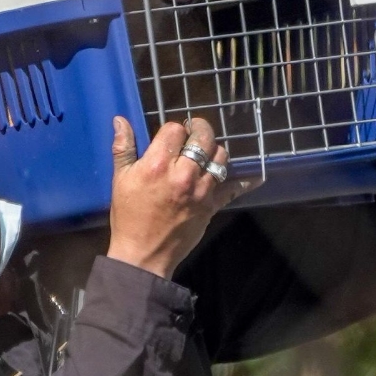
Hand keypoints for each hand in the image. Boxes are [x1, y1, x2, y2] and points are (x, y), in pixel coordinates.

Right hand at [106, 117, 254, 278]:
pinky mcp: (212, 205)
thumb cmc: (129, 216)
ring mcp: (201, 191)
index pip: (175, 130)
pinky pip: (233, 188)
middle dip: (199, 129)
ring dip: (214, 150)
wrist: (143, 255)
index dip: (174, 129)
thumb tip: (120, 120)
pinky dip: (246, 181)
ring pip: (220, 156)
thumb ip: (123, 147)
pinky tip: (255, 177)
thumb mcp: (120, 179)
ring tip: (206, 153)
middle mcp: (184, 174)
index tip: (170, 136)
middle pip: (203, 138)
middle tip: (194, 131)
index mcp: (158, 165)